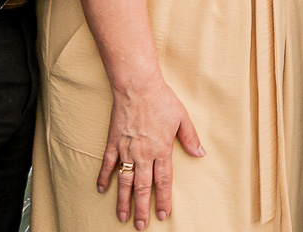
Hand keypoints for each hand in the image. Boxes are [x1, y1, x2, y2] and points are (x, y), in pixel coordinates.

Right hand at [98, 77, 203, 229]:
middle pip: (143, 187)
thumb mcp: (182, 117)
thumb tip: (200, 154)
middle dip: (142, 209)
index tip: (162, 215)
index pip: (163, 182)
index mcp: (161, 150)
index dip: (163, 200)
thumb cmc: (161, 99)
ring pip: (124, 181)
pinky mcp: (113, 142)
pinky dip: (104, 178)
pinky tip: (102, 190)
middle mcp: (144, 154)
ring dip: (123, 201)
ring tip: (122, 217)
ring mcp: (126, 149)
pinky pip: (108, 164)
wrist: (137, 85)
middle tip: (140, 226)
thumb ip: (190, 138)